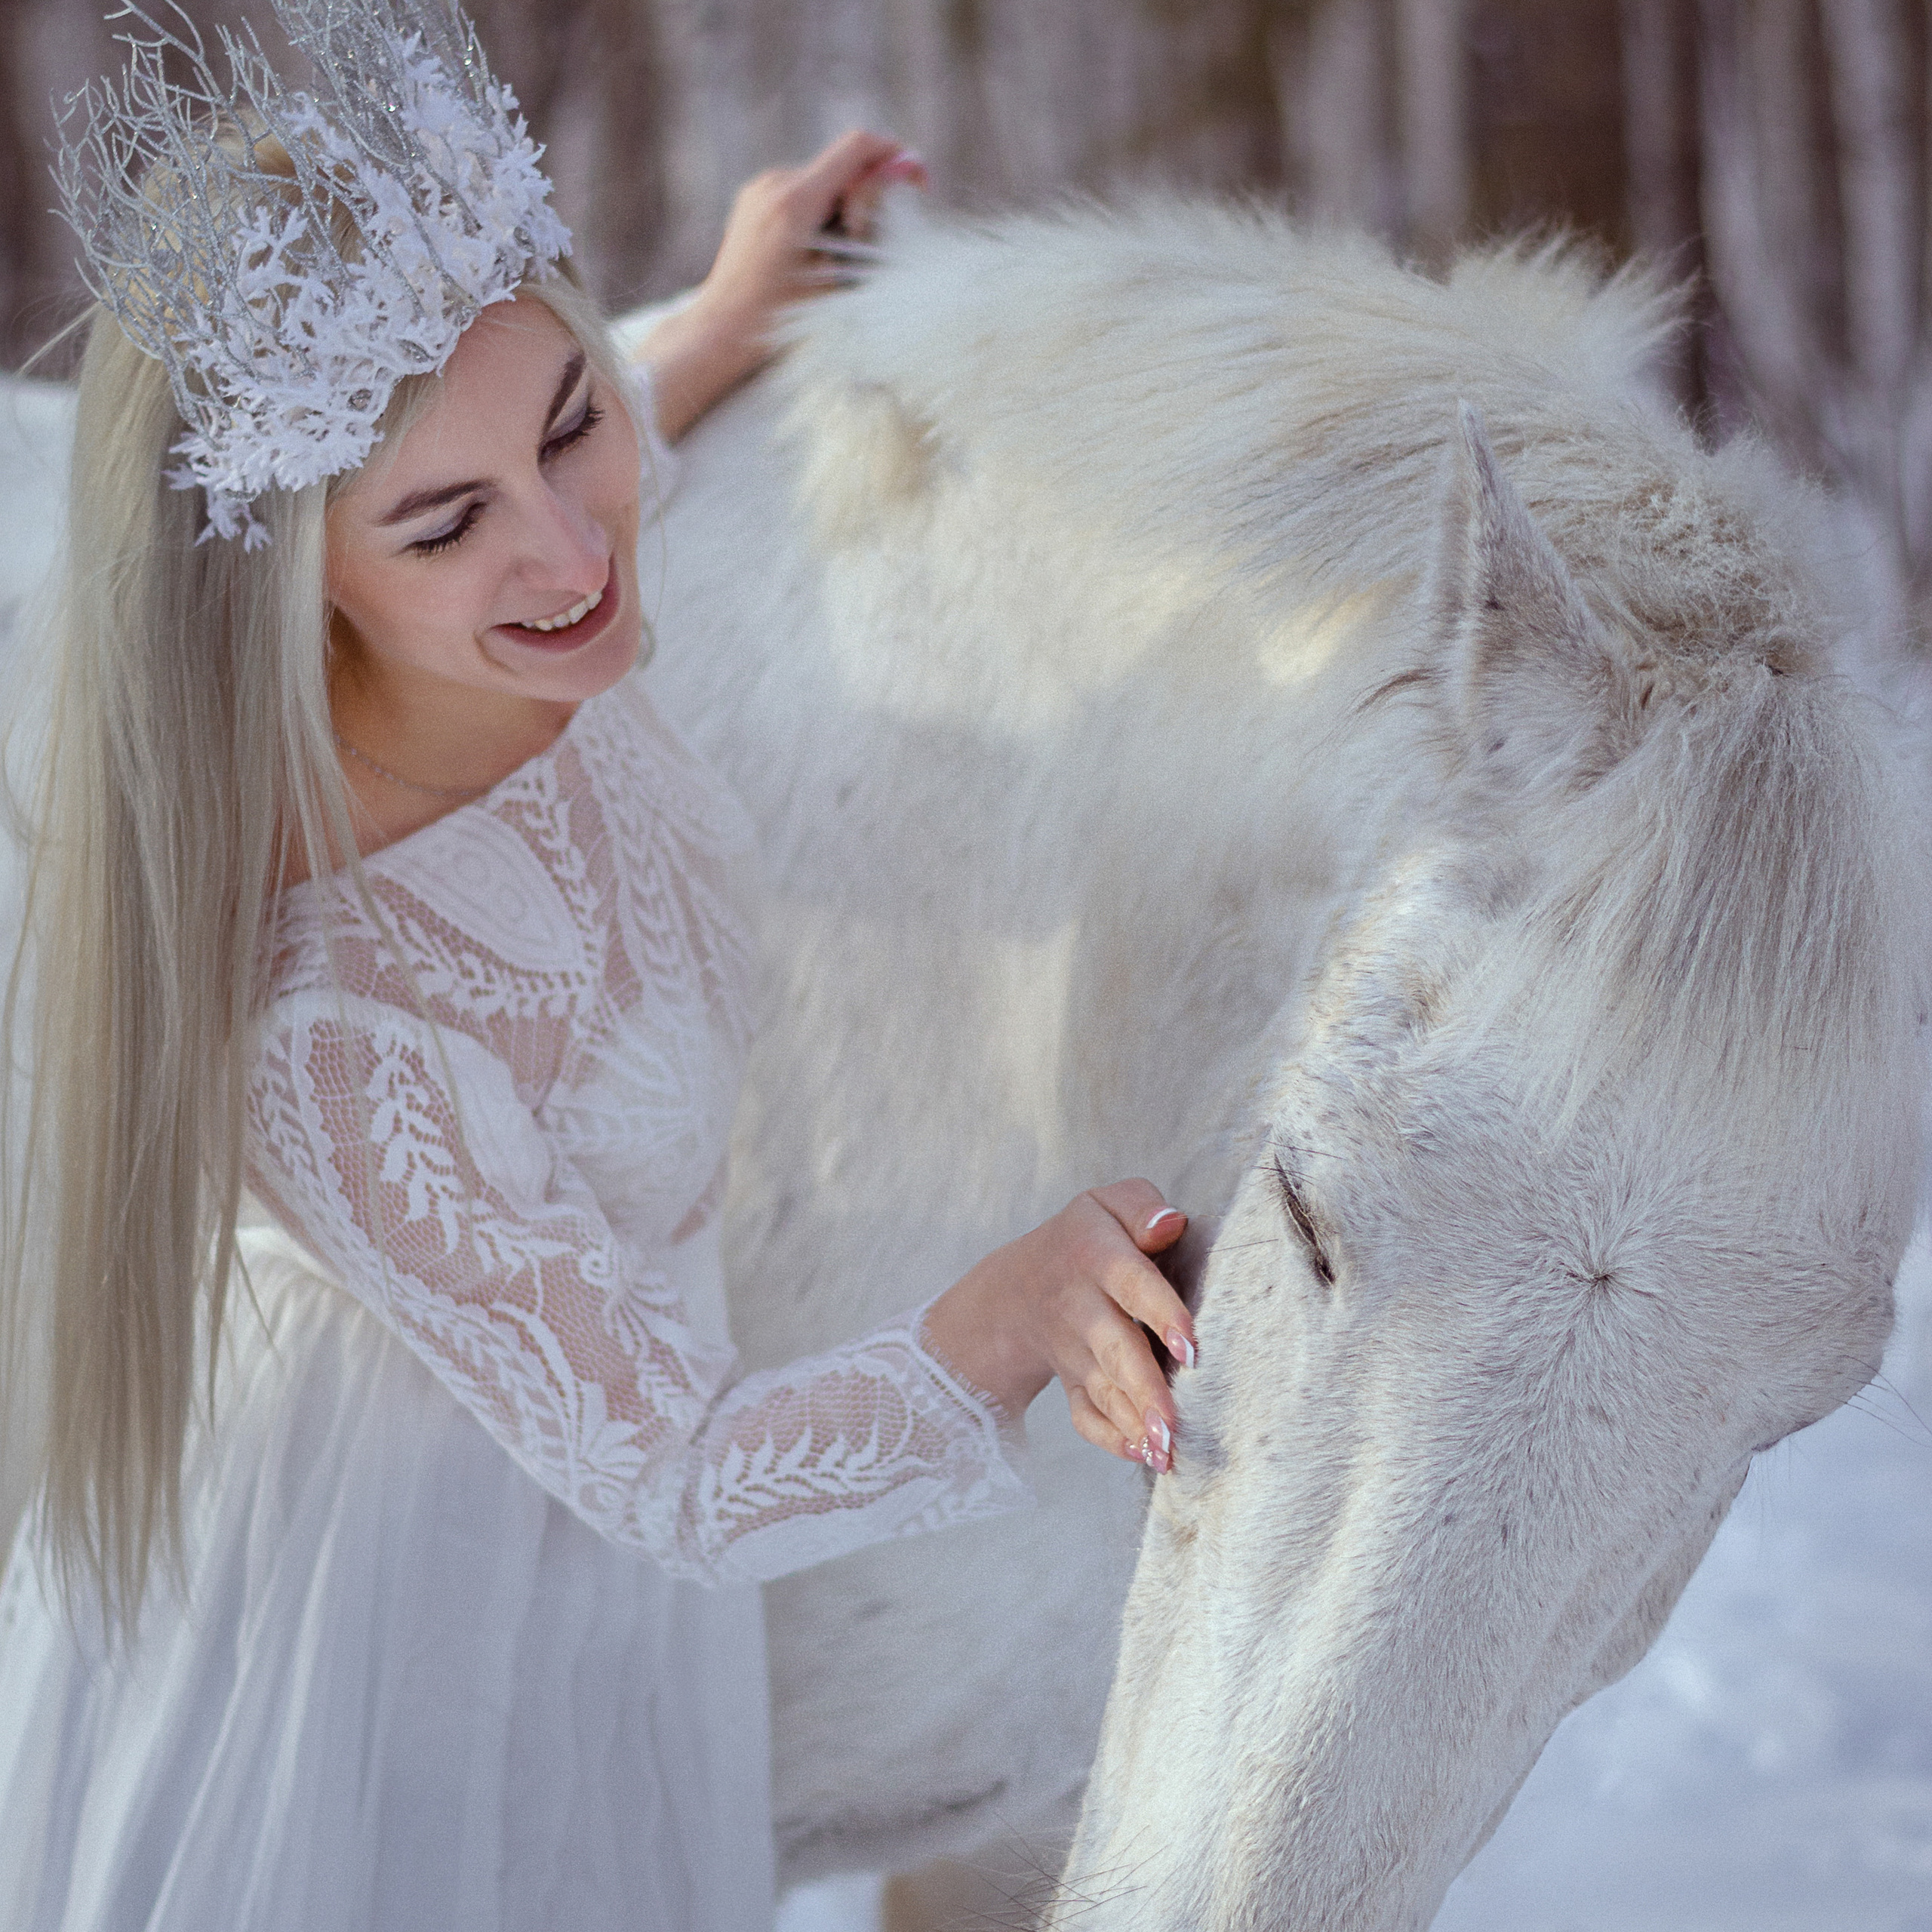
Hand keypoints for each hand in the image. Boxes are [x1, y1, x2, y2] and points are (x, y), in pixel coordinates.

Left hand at [638, 129, 927, 441]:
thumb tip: (906, 172)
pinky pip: (801, 191)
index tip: (915, 183)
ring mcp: (761, 188)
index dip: (893, 157)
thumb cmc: (779, 315)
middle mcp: (775, 183)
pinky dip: (820, 212)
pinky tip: (814, 252)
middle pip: (841, 167)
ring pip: (823, 180)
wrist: (722, 329)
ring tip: (835, 256)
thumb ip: (871, 219)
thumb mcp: (836, 273)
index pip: (856, 148)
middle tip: (871, 242)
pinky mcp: (753, 198)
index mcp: (796, 201)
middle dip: (867, 197)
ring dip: (843, 208)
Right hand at [922, 1182, 1197, 1472]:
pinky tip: (1141, 1454)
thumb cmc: (1088, 1239)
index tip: (1190, 1347)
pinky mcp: (1073, 1382)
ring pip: (1104, 1389)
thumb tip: (1172, 1224)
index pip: (1131, 1283)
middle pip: (1114, 1347)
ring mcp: (1074, 1351)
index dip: (1160, 1313)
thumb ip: (1143, 1207)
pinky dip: (1110, 1437)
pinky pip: (1084, 1414)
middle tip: (1172, 1422)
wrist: (1020, 1286)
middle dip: (1143, 1387)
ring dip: (1133, 1421)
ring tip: (1166, 1450)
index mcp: (1096, 1255)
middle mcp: (1082, 1306)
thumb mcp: (1107, 1205)